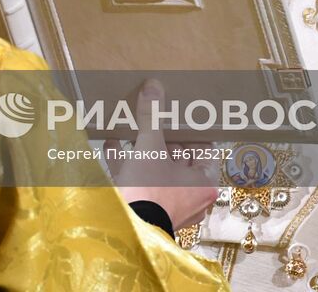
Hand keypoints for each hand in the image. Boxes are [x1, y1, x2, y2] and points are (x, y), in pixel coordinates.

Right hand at [112, 79, 218, 229]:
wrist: (125, 230)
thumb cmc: (148, 191)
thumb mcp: (150, 147)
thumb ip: (152, 117)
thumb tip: (154, 87)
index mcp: (203, 183)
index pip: (204, 150)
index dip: (191, 130)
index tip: (179, 115)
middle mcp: (192, 197)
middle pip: (179, 160)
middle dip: (161, 138)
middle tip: (153, 118)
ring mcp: (170, 207)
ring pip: (157, 171)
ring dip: (142, 150)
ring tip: (129, 128)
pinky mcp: (149, 212)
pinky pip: (140, 183)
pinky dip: (128, 165)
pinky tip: (112, 145)